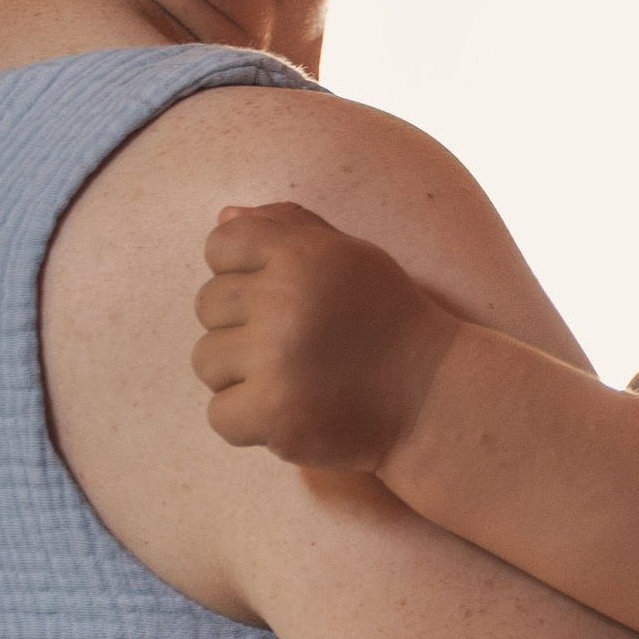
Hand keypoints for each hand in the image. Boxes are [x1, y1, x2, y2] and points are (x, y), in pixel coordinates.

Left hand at [192, 201, 459, 472]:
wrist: (432, 398)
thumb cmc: (386, 322)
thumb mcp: (351, 258)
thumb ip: (290, 229)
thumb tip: (224, 216)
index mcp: (303, 253)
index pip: (221, 246)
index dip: (242, 272)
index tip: (279, 297)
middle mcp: (286, 300)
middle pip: (208, 304)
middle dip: (242, 325)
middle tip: (294, 345)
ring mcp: (277, 360)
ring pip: (206, 360)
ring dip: (241, 375)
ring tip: (291, 379)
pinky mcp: (274, 415)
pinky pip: (219, 415)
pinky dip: (248, 422)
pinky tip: (289, 413)